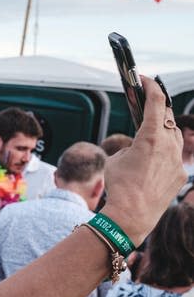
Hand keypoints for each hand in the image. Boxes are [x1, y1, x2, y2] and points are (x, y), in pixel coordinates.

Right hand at [101, 75, 185, 244]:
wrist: (131, 215)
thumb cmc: (119, 186)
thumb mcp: (116, 159)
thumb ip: (130, 147)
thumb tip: (137, 148)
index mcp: (150, 137)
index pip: (156, 102)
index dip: (150, 86)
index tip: (144, 80)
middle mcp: (169, 145)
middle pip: (168, 117)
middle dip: (158, 108)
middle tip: (147, 103)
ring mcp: (178, 160)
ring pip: (174, 137)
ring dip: (163, 131)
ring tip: (151, 131)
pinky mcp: (181, 174)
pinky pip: (175, 157)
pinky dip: (164, 154)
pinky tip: (152, 161)